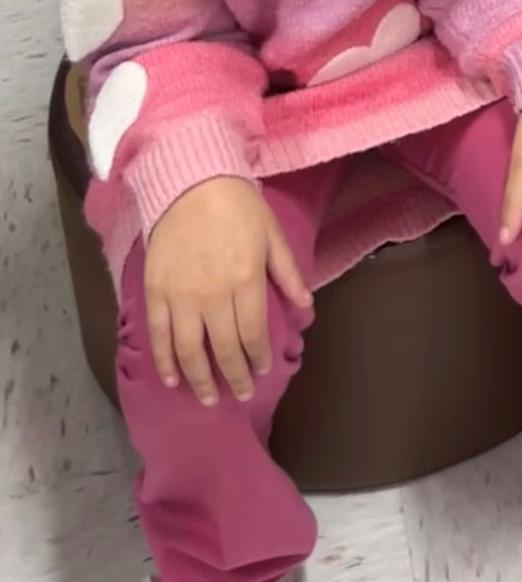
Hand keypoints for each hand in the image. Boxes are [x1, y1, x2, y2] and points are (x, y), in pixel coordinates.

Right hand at [143, 175, 311, 408]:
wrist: (191, 182)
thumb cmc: (238, 205)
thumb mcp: (272, 234)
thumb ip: (286, 273)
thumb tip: (306, 307)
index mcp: (246, 279)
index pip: (253, 333)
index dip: (258, 357)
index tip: (262, 371)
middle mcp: (213, 294)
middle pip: (224, 348)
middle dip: (234, 377)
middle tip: (240, 396)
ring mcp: (181, 296)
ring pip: (189, 350)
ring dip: (199, 379)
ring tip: (207, 399)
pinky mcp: (155, 292)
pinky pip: (158, 335)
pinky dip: (164, 361)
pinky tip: (172, 379)